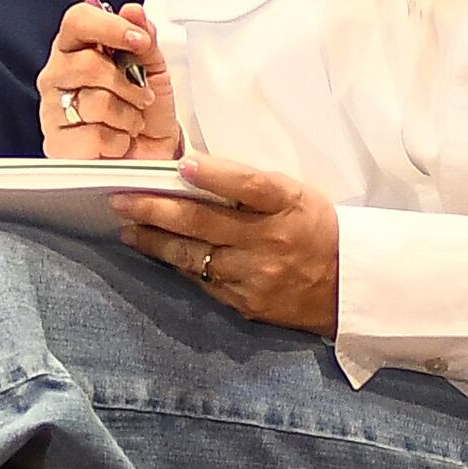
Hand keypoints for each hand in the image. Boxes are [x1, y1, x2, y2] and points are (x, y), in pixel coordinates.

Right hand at [37, 0, 181, 161]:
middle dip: (127, 83)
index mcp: (76, 49)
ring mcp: (52, 110)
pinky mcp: (56, 144)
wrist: (151, 157)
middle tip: (141, 95)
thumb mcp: (154, 70)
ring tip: (129, 122)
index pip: (78, 21)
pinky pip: (94, 135)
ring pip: (95, 102)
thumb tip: (133, 12)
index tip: (138, 40)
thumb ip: (144, 39)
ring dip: (127, 116)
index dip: (109, 26)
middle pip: (88, 63)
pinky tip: (115, 142)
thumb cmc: (146, 112)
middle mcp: (57, 75)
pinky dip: (117, 142)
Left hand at [115, 158, 334, 331]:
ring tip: (128, 228)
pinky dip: (177, 264)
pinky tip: (157, 252)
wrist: (346, 285)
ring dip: (154, 241)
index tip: (182, 165)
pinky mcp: (246, 302)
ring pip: (193, 257)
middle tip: (121, 200)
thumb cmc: (313, 227)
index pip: (249, 185)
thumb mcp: (294, 195)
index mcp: (287, 204)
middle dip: (155, 210)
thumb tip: (193, 170)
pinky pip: (202, 281)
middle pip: (204, 223)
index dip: (215, 175)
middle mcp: (271, 241)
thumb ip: (250, 185)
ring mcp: (256, 275)